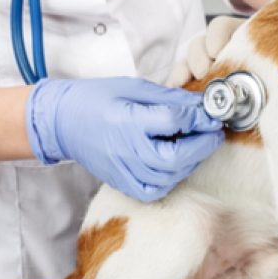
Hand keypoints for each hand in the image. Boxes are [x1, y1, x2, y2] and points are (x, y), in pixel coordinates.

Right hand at [26, 77, 224, 201]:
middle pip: (174, 157)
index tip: (211, 113)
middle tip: (214, 133)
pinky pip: (153, 191)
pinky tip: (176, 164)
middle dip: (202, 146)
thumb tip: (201, 104)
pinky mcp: (121, 183)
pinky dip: (171, 180)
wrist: (63, 121)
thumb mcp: (133, 87)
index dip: (198, 118)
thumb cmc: (96, 99)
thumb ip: (168, 97)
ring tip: (198, 146)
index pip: (173, 121)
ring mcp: (122, 170)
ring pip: (168, 177)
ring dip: (190, 162)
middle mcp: (125, 149)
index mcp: (127, 119)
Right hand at [167, 0, 277, 86]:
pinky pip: (184, 82)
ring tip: (182, 82)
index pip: (219, 27)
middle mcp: (216, 47)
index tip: (216, 51)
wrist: (275, 76)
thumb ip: (276, 10)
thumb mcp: (275, 31)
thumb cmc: (271, 51)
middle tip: (203, 72)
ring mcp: (207, 66)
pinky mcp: (200, 84)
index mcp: (234, 32)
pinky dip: (178, 84)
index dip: (215, 37)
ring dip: (182, 70)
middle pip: (198, 45)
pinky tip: (175, 90)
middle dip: (197, 58)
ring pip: (188, 63)